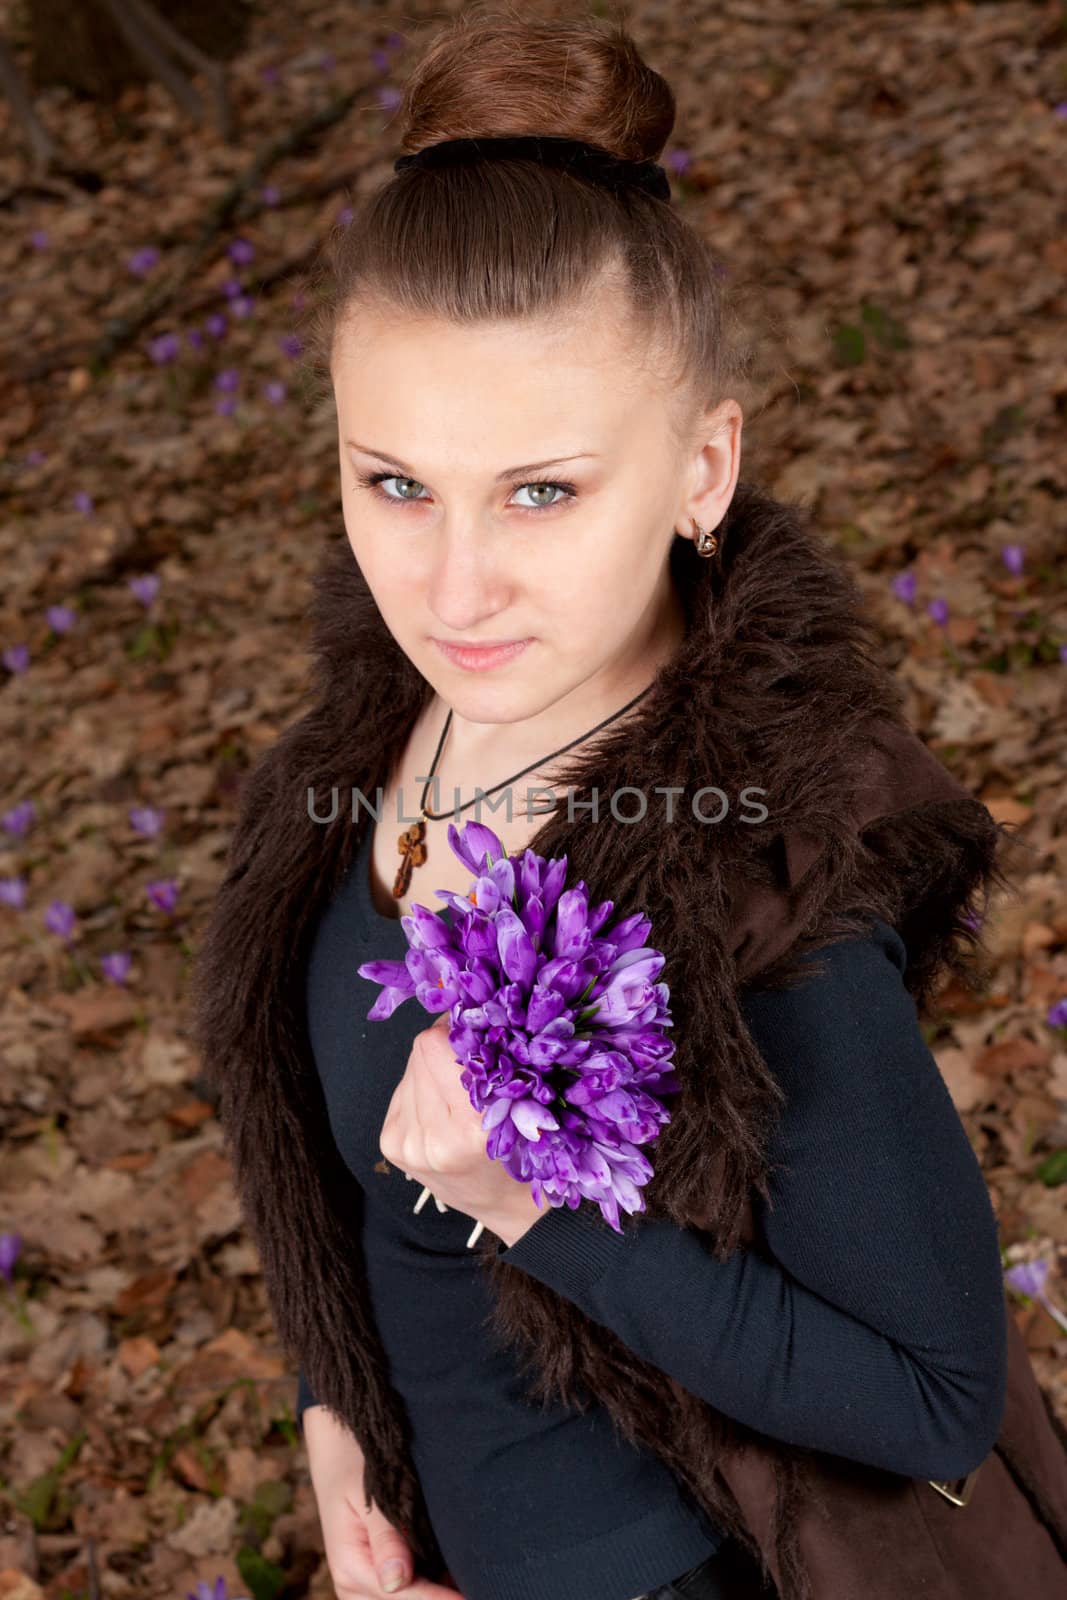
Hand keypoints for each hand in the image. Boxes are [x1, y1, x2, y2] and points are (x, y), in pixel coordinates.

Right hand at [304, 1404, 464, 1597]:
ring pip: (412, 1598)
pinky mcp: (382, 1577)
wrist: (337, 1448)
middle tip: (485, 1586)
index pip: (405, 1595)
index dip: (440, 1599)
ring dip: (440, 1591)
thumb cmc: (355, 1465)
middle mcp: (357, 1587)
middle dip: (444, 1596)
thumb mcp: (368, 1493)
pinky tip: (461, 1573)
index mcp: (351, 1568)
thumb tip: (396, 1580)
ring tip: (477, 1580)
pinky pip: (411, 1589)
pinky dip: (435, 1585)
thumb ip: (386, 1535)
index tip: (472, 1596)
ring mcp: (369, 1585)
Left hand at [380, 1014, 546, 1246]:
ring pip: (411, 1066)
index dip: (457, 1029)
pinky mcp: (391, 1145)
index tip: (478, 1031)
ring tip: (458, 1092)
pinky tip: (440, 1107)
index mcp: (471, 1130)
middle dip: (446, 1045)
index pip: (435, 1045)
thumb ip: (492, 1062)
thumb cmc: (522, 1150)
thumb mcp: (523, 1105)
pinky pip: (401, 1089)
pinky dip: (422, 1088)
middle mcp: (432, 1140)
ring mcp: (407, 1145)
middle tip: (472, 1061)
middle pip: (421, 1050)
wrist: (502, 1203)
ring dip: (434, 1067)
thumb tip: (460, 1010)